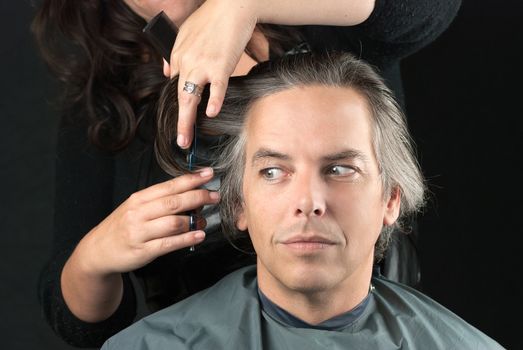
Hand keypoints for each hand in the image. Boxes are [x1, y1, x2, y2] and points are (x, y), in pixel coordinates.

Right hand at [76, 168, 218, 275]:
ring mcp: (140, 232)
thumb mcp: (136, 207)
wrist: (98, 251)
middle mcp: (139, 213)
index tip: (208, 174)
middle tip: (215, 196)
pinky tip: (199, 235)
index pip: (169, 186)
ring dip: (195, 221)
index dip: (191, 180)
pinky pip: (170, 243)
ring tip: (205, 220)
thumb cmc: (123, 226)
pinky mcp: (144, 251)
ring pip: (174, 223)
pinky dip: (187, 238)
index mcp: (139, 199)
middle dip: (198, 197)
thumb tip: (191, 193)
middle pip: (174, 203)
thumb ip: (160, 201)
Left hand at [163, 0, 257, 147]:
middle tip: (180, 141)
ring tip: (187, 138)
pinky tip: (213, 113)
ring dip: (187, 121)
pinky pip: (216, 88)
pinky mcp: (221, 65)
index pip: (175, 85)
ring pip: (190, 97)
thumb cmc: (212, 19)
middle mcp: (186, 62)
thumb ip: (175, 54)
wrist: (232, 6)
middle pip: (179, 97)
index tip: (184, 120)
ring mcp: (202, 65)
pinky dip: (214, 101)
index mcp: (178, 55)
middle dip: (180, 122)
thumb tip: (167, 73)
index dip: (180, 105)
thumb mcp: (185, 33)